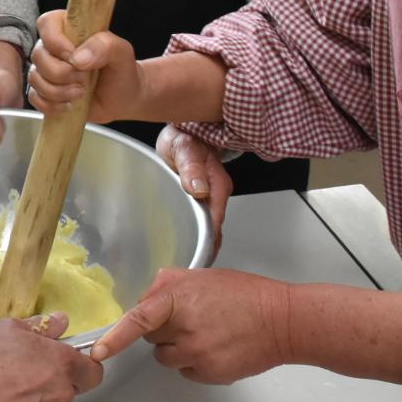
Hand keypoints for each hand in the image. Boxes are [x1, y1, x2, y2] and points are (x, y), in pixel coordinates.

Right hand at [0, 314, 103, 401]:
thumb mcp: (7, 330)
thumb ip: (39, 325)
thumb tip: (59, 321)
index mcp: (61, 363)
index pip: (92, 371)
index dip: (81, 370)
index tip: (66, 370)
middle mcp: (63, 393)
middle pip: (67, 393)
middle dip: (49, 389)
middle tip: (21, 384)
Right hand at [27, 9, 142, 124]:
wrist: (124, 99)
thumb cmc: (122, 71)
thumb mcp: (122, 53)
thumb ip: (106, 46)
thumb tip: (78, 58)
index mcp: (69, 29)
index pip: (47, 23)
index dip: (55, 41)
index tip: (72, 56)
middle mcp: (54, 48)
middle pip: (38, 55)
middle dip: (61, 72)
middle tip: (84, 79)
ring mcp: (47, 70)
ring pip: (34, 78)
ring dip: (57, 91)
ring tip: (81, 93)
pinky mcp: (45, 92)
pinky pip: (35, 98)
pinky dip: (51, 105)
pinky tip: (70, 105)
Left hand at [90, 268, 292, 384]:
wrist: (282, 321)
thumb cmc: (246, 295)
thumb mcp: (203, 277)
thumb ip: (169, 284)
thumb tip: (146, 296)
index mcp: (180, 299)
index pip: (139, 319)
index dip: (116, 336)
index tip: (99, 351)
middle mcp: (185, 329)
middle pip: (151, 337)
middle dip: (163, 329)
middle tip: (191, 317)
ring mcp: (197, 354)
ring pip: (166, 357)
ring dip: (178, 347)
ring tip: (207, 333)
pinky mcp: (209, 374)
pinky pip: (186, 371)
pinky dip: (195, 362)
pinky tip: (216, 347)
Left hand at [156, 125, 232, 254]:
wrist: (183, 132)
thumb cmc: (184, 138)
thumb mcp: (184, 148)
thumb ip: (190, 167)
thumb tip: (199, 188)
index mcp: (217, 185)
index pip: (215, 222)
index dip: (208, 242)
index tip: (198, 258)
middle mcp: (217, 194)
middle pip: (215, 230)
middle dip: (205, 249)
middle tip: (190, 269)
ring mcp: (211, 197)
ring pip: (209, 227)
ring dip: (201, 242)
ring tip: (189, 262)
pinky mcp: (202, 199)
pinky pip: (202, 221)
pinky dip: (196, 233)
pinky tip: (186, 242)